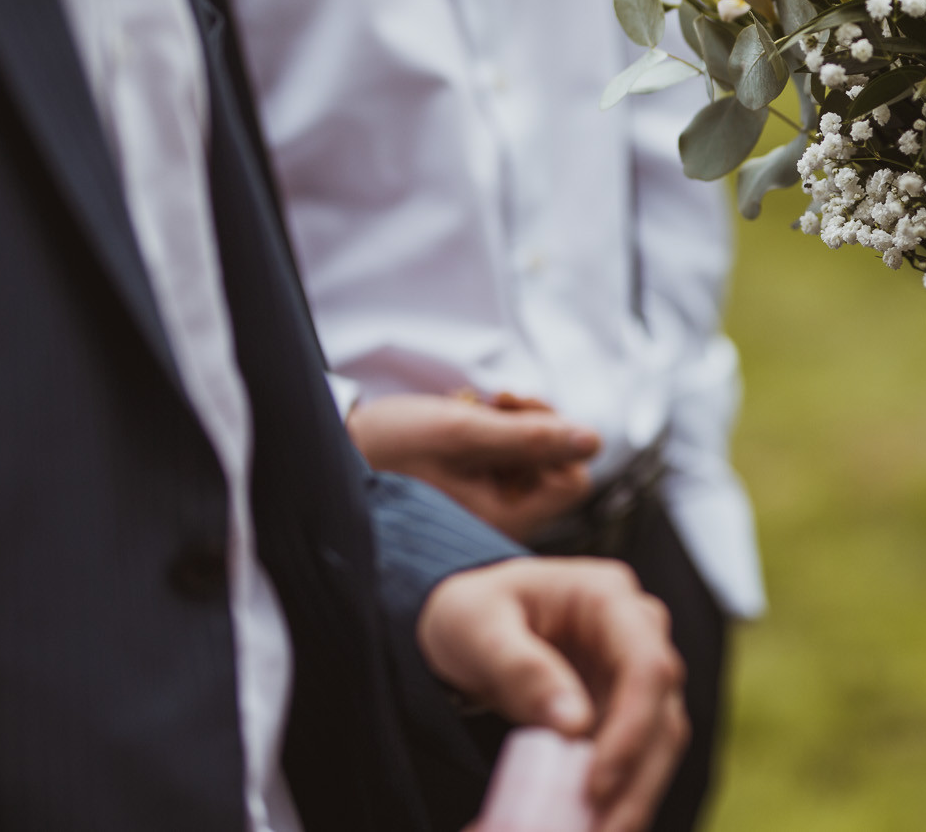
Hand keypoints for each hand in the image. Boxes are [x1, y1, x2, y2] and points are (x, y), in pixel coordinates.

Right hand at [347, 393, 599, 540]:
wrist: (331, 454)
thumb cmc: (389, 448)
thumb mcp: (463, 433)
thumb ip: (531, 436)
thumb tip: (595, 440)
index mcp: (502, 520)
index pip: (574, 481)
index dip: (556, 438)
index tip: (515, 410)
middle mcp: (499, 523)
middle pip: (554, 467)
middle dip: (529, 426)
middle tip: (492, 402)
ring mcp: (485, 510)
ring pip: (529, 459)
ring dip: (507, 424)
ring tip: (467, 408)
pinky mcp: (469, 494)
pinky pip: (502, 460)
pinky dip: (488, 433)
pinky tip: (459, 418)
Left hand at [421, 557, 687, 831]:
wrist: (472, 621)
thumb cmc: (472, 612)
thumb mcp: (475, 626)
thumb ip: (521, 669)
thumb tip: (574, 726)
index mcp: (608, 598)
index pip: (647, 666)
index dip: (633, 729)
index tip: (596, 786)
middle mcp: (637, 635)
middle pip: (664, 715)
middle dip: (636, 784)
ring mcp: (633, 677)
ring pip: (658, 746)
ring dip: (631, 801)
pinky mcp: (622, 714)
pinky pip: (632, 762)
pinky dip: (613, 802)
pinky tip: (585, 829)